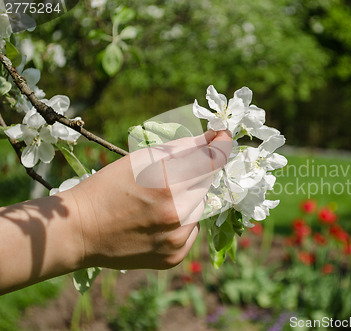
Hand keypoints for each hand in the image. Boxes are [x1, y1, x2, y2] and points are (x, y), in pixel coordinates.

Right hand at [67, 129, 231, 269]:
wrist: (80, 230)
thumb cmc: (107, 187)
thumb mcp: (140, 160)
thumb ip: (181, 148)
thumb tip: (213, 137)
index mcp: (166, 183)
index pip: (212, 159)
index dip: (222, 145)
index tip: (224, 137)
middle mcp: (177, 213)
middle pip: (206, 183)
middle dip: (194, 174)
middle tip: (169, 177)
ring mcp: (177, 238)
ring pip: (201, 207)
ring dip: (188, 199)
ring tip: (158, 202)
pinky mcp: (175, 256)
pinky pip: (192, 230)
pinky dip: (183, 222)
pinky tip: (158, 221)